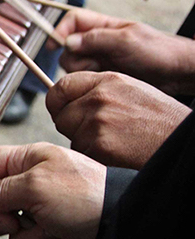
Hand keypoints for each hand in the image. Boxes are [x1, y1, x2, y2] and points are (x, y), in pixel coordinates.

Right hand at [0, 143, 105, 238]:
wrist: (124, 222)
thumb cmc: (84, 194)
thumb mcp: (36, 186)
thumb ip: (1, 189)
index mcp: (29, 162)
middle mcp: (35, 185)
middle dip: (5, 221)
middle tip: (18, 221)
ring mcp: (47, 212)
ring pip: (16, 233)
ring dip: (34, 238)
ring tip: (57, 231)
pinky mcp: (59, 235)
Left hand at [47, 72, 189, 168]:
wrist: (182, 143)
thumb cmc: (161, 121)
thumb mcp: (131, 91)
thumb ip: (99, 91)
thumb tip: (68, 99)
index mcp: (107, 81)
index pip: (61, 86)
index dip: (57, 102)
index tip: (60, 111)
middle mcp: (99, 98)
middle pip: (61, 115)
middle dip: (72, 127)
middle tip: (97, 133)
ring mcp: (98, 121)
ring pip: (71, 136)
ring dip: (85, 143)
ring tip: (114, 142)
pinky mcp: (100, 145)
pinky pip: (82, 153)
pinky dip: (94, 157)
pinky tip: (117, 153)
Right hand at [52, 8, 194, 94]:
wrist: (176, 73)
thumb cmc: (159, 51)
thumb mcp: (126, 40)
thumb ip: (95, 39)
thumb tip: (67, 42)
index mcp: (104, 25)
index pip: (73, 20)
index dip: (60, 30)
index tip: (55, 45)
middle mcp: (98, 41)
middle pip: (68, 46)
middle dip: (74, 56)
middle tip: (93, 62)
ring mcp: (100, 58)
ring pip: (73, 64)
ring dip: (82, 70)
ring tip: (104, 71)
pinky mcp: (102, 74)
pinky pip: (83, 78)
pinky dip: (88, 80)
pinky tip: (105, 80)